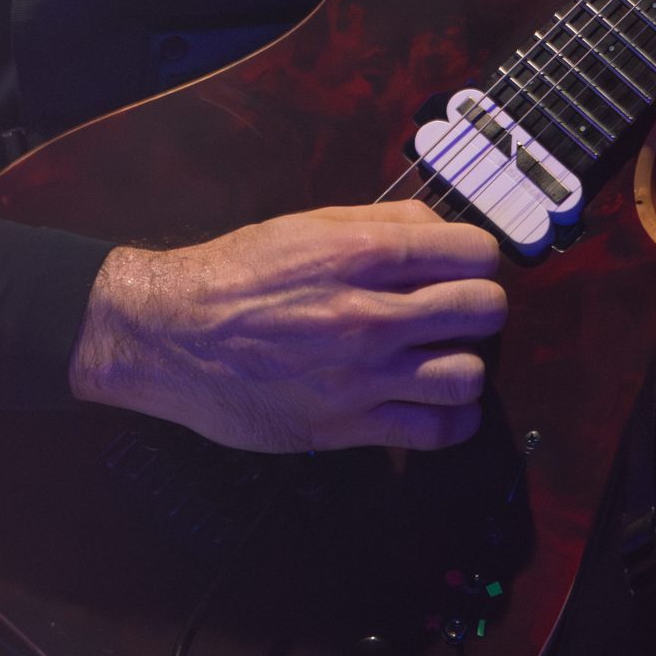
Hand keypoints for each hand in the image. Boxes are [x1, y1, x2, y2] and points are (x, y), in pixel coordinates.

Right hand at [69, 205, 505, 453]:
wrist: (172, 334)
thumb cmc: (237, 275)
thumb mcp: (308, 225)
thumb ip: (380, 224)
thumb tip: (440, 231)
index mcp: (362, 254)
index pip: (475, 253)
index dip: (477, 259)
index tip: (463, 268)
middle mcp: (370, 315)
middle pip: (483, 311)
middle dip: (478, 307)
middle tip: (456, 313)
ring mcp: (361, 376)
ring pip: (469, 375)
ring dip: (465, 365)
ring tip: (443, 359)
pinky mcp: (346, 425)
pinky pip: (435, 432)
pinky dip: (450, 420)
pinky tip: (435, 403)